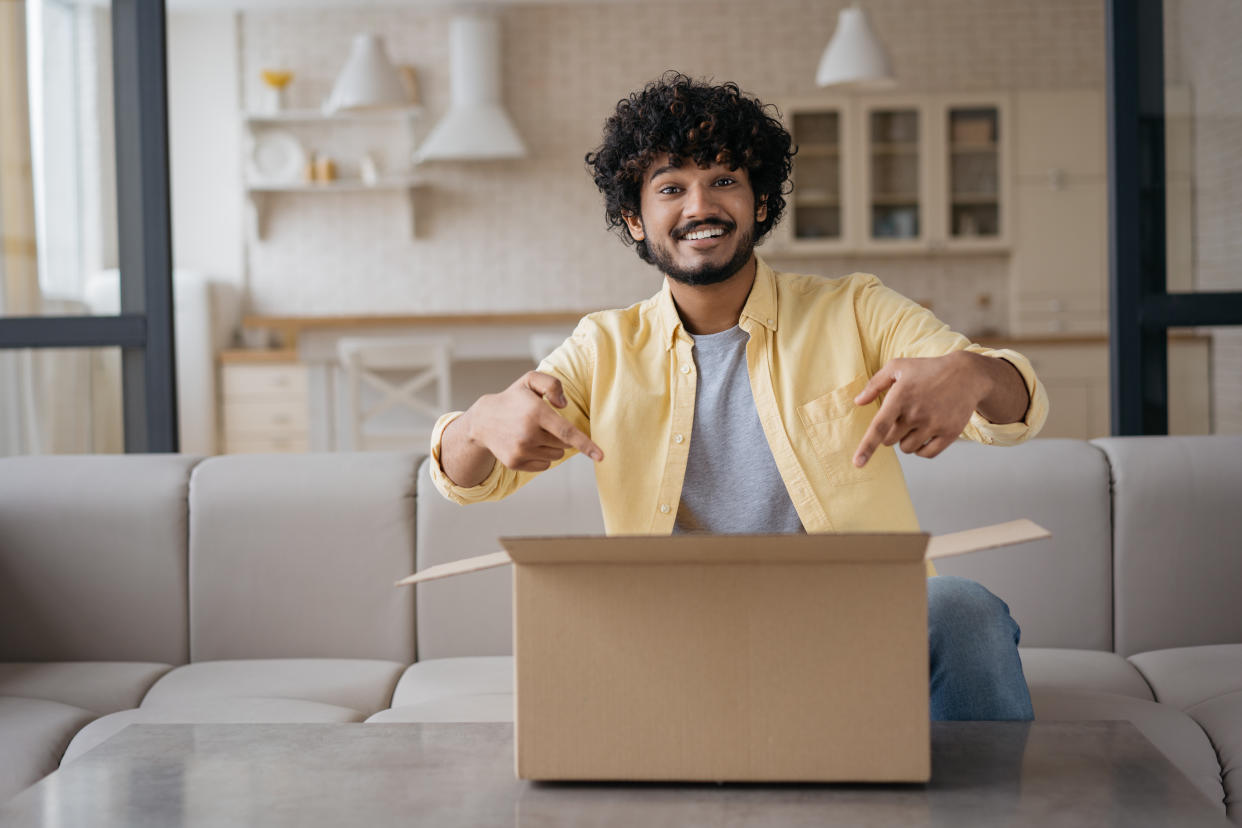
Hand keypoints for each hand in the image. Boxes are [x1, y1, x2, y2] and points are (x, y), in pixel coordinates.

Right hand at [463, 371, 602, 472]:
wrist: (483, 421)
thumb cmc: (514, 398)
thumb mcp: (530, 380)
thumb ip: (552, 384)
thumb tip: (564, 405)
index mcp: (536, 412)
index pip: (566, 432)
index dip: (586, 444)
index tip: (601, 456)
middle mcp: (528, 434)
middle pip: (564, 443)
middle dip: (561, 435)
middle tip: (542, 424)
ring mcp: (521, 450)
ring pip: (556, 455)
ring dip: (551, 445)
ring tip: (533, 432)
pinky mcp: (515, 463)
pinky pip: (544, 465)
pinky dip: (541, 456)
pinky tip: (526, 444)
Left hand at [852, 352, 986, 466]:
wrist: (966, 374)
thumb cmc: (927, 370)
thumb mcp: (898, 367)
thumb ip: (875, 384)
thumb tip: (858, 402)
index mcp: (900, 396)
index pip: (879, 427)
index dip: (867, 447)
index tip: (858, 463)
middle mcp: (916, 413)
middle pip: (890, 440)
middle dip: (891, 432)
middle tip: (903, 416)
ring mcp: (934, 424)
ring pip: (906, 448)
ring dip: (906, 440)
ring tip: (916, 422)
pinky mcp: (950, 433)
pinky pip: (927, 454)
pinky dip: (921, 449)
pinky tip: (925, 435)